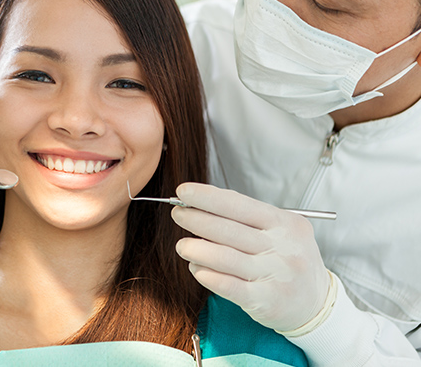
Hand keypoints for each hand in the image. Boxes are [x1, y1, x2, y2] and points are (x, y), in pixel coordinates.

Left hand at [172, 182, 329, 332]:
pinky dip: (208, 276)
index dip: (208, 197)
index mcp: (284, 223)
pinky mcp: (266, 301)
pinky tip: (196, 268)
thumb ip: (246, 220)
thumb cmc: (289, 260)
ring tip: (181, 245)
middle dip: (196, 218)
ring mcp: (275, 275)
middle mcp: (282, 247)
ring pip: (226, 257)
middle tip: (178, 214)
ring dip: (196, 249)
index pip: (240, 204)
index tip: (183, 192)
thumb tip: (201, 205)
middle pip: (229, 229)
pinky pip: (230, 287)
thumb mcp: (280, 232)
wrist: (317, 303)